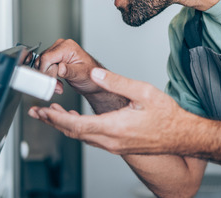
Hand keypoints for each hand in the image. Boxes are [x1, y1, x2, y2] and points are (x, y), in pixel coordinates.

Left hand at [28, 68, 190, 155]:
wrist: (183, 136)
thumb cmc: (167, 115)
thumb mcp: (143, 91)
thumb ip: (117, 81)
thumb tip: (95, 75)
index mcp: (115, 127)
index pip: (77, 125)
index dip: (57, 118)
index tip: (44, 110)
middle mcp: (112, 141)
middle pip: (75, 133)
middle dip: (53, 122)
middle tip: (38, 113)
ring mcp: (115, 146)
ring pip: (82, 137)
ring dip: (64, 126)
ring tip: (50, 116)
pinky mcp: (118, 146)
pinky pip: (92, 139)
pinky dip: (78, 129)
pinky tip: (75, 121)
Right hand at [36, 39, 103, 96]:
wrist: (93, 80)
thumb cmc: (91, 76)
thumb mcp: (82, 74)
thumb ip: (70, 71)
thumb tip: (60, 68)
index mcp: (68, 46)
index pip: (47, 57)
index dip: (46, 71)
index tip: (51, 82)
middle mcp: (61, 46)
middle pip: (42, 61)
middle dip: (48, 76)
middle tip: (58, 86)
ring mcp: (56, 51)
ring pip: (41, 65)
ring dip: (48, 78)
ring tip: (59, 85)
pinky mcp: (54, 58)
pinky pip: (44, 67)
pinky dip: (49, 77)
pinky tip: (58, 82)